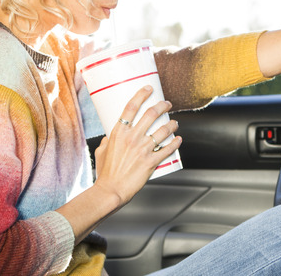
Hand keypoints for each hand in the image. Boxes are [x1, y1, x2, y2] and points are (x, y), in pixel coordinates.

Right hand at [91, 85, 181, 206]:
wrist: (111, 190)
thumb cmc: (105, 172)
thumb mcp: (101, 151)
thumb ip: (108, 141)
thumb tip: (111, 137)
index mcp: (118, 133)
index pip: (131, 107)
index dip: (141, 94)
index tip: (149, 88)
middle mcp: (131, 138)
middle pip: (151, 114)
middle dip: (162, 105)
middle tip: (167, 104)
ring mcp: (142, 149)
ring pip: (163, 130)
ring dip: (172, 123)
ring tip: (175, 122)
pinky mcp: (151, 162)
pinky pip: (168, 149)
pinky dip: (176, 143)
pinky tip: (179, 139)